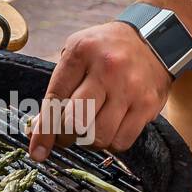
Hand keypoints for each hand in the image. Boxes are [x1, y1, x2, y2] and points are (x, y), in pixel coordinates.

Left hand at [29, 21, 170, 160]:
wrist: (153, 40)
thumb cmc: (106, 52)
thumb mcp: (77, 56)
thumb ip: (58, 90)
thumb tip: (38, 130)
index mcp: (82, 52)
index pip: (56, 98)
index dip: (44, 130)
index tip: (37, 151)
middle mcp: (107, 68)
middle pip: (76, 121)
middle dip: (65, 136)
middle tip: (66, 135)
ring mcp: (130, 88)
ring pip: (99, 136)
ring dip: (88, 141)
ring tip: (90, 129)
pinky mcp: (148, 104)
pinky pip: (122, 141)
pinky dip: (110, 143)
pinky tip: (110, 129)